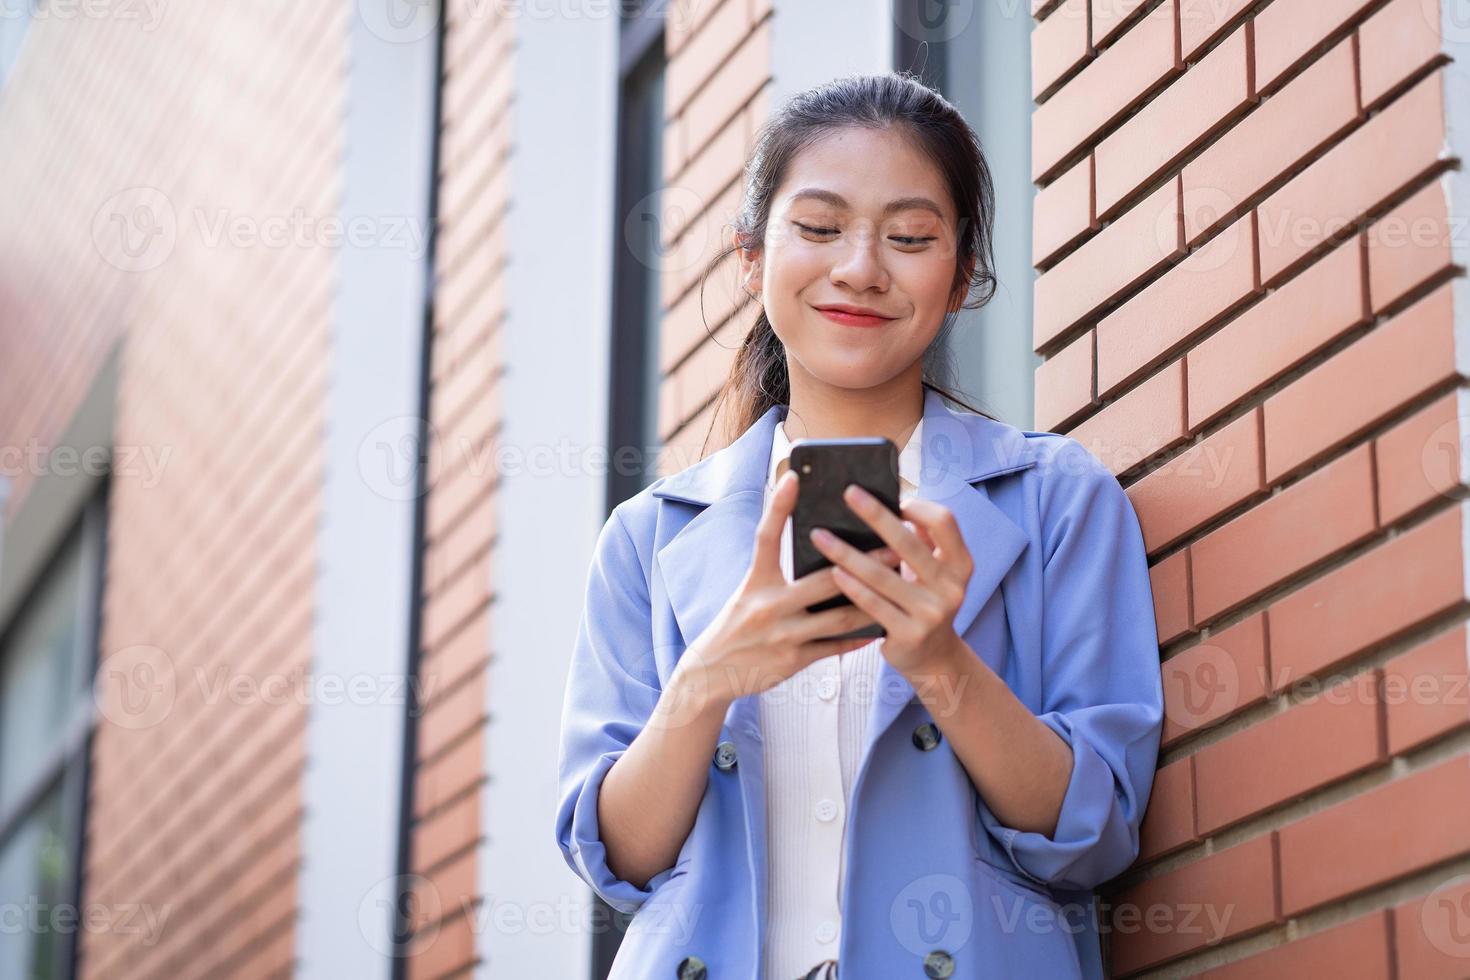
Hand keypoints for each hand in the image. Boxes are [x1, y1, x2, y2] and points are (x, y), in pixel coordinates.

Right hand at [666, 469, 900, 722]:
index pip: (766, 537)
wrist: (712, 671)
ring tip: (897, 586)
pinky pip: (835, 645)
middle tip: (893, 549)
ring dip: (871, 601)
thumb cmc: (738, 622)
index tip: (794, 477)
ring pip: (838, 616)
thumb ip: (777, 571)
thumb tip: (818, 545)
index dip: (778, 505)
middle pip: (823, 580)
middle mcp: (767, 605)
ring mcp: (782, 634)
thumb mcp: (749, 590)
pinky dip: (859, 636)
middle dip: (862, 563)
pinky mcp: (793, 660)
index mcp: (755, 581)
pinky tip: (879, 627)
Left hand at [809, 484, 970, 678]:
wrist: (932, 657)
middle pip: (908, 543)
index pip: (944, 522)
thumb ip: (920, 540)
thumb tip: (887, 502)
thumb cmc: (923, 601)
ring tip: (820, 536)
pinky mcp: (909, 634)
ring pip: (882, 575)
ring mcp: (932, 613)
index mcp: (961, 564)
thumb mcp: (933, 572)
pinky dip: (851, 586)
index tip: (892, 498)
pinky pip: (873, 604)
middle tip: (848, 493)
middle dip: (876, 515)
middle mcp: (952, 588)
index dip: (919, 507)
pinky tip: (833, 571)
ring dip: (847, 553)